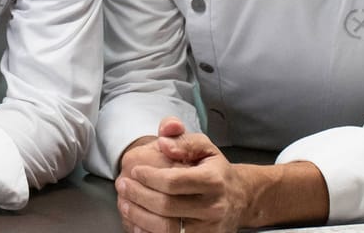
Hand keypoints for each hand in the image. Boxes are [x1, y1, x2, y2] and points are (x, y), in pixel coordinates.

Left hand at [115, 117, 251, 232]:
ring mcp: (208, 229)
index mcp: (213, 181)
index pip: (173, 182)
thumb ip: (183, 139)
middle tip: (123, 185)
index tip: (135, 171)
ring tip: (124, 203)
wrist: (240, 200)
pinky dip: (148, 232)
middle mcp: (213, 208)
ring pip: (166, 229)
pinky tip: (137, 222)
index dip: (149, 177)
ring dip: (139, 216)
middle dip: (138, 195)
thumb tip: (163, 142)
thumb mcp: (205, 147)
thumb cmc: (216, 172)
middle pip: (166, 206)